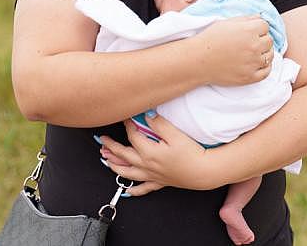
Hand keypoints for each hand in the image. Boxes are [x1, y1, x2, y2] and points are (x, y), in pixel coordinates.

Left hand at [99, 114, 219, 195]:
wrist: (203, 171)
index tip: (126, 117)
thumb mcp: (176, 135)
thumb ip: (159, 124)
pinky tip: (127, 190)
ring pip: (128, 173)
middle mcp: (147, 165)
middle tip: (102, 140)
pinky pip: (143, 189)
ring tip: (106, 161)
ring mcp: (152, 175)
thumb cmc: (192, 153)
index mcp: (149, 152)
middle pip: (124, 155)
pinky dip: (133, 190)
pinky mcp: (160, 182)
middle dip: (111, 146)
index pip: (133, 136)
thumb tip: (146, 115)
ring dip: (115, 166)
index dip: (128, 125)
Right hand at [192, 15, 273, 85]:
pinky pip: (267, 72)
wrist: (197, 60)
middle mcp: (254, 46)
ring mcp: (253, 63)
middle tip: (249, 42)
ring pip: (270, 56)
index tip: (249, 31)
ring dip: (263, 53)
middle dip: (261, 39)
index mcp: (249, 30)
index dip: (257, 27)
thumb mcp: (227, 23)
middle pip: (269, 40)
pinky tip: (256, 64)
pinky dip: (264, 67)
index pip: (265, 26)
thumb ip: (246, 19)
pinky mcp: (250, 77)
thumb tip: (261, 17)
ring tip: (251, 53)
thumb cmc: (210, 39)